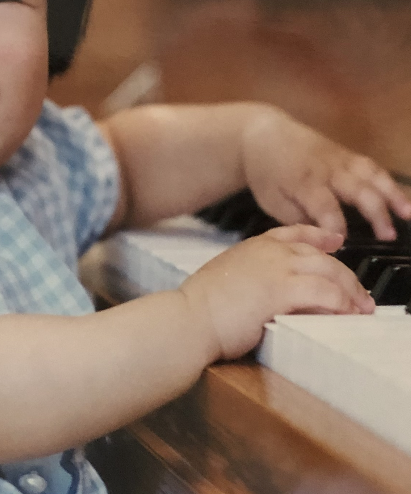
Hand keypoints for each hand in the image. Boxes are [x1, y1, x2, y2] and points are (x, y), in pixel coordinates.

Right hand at [179, 225, 374, 360]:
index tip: (335, 241)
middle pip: (320, 254)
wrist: (190, 317)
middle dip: (345, 274)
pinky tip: (347, 313)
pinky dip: (341, 303)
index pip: (294, 233)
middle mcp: (268, 251)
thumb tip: (275, 291)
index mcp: (253, 246)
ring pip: (329, 270)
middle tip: (358, 293)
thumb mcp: (230, 280)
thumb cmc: (202, 307)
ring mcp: (276, 268)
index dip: (319, 236)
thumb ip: (255, 277)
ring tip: (359, 307)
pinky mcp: (282, 290)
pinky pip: (325, 292)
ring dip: (350, 290)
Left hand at [241, 107, 410, 240]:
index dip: (335, 226)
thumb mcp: (272, 200)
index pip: (324, 206)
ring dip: (392, 194)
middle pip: (355, 189)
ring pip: (371, 175)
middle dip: (374, 213)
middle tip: (388, 236)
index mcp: (303, 182)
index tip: (342, 245)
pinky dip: (390, 182)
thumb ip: (298, 219)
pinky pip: (372, 168)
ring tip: (409, 214)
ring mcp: (339, 159)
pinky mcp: (347, 155)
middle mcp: (326, 169)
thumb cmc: (266, 172)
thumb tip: (323, 237)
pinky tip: (403, 200)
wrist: (263, 134)